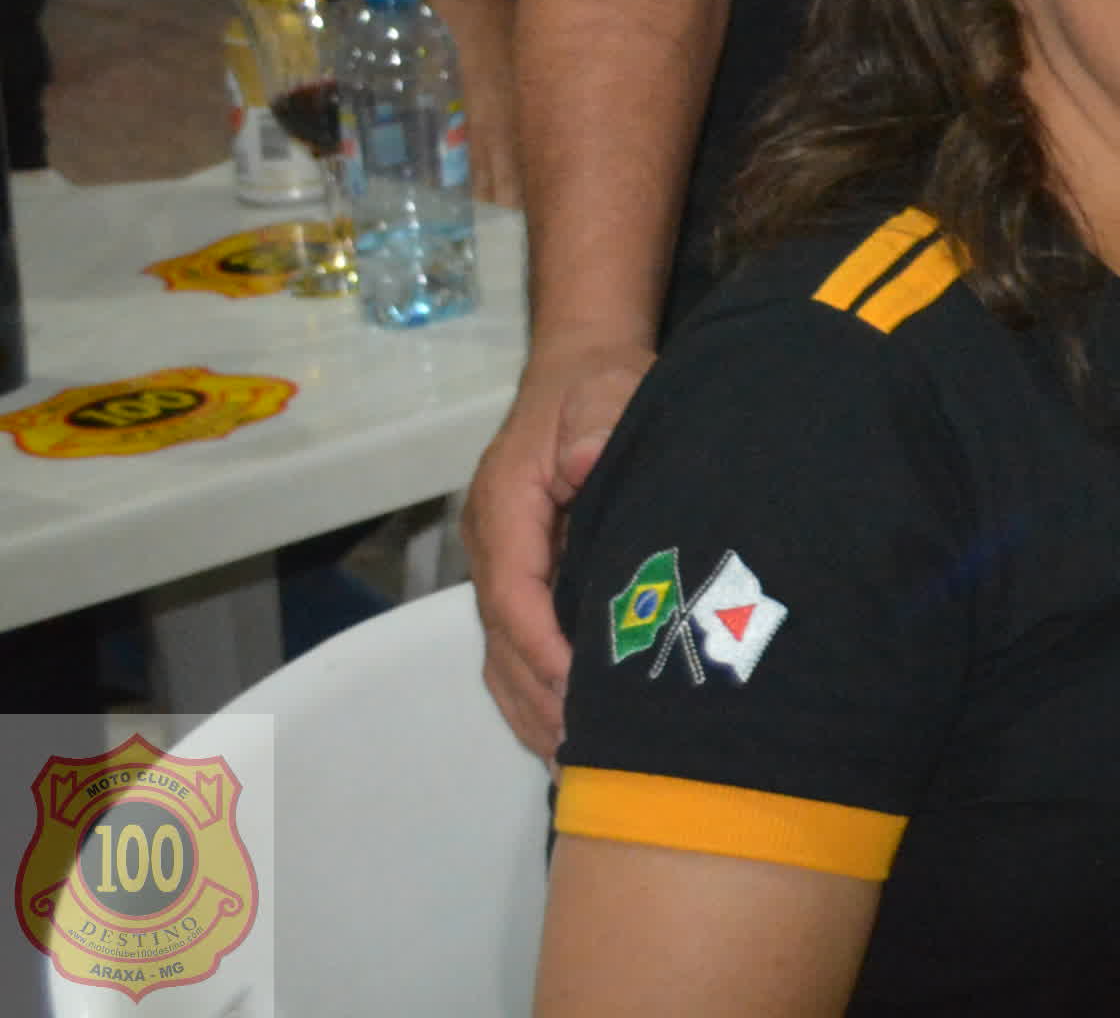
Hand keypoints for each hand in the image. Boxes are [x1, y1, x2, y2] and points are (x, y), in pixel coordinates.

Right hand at [468, 340, 652, 756]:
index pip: (514, 590)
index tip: (579, 691)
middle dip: (541, 698)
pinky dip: (537, 697)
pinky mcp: (525, 580)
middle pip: (503, 640)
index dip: (542, 644)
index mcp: (506, 505)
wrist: (581, 371)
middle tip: (588, 754)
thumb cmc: (598, 384)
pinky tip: (571, 737)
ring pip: (504, 657)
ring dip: (536, 711)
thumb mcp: (605, 386)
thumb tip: (583, 461)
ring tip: (581, 766)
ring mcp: (504, 567)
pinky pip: (518, 650)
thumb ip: (597, 419)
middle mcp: (494, 546)